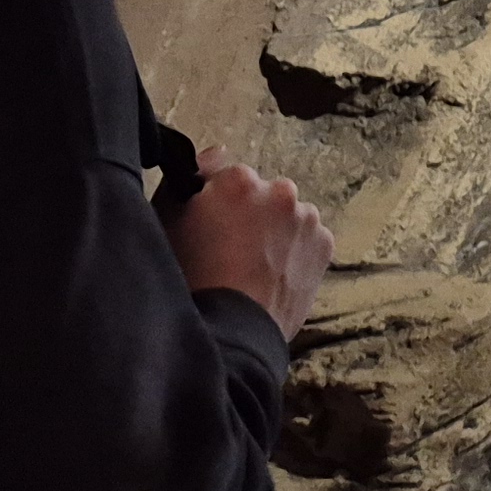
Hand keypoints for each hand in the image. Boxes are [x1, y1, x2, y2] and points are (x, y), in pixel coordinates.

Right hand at [168, 155, 333, 339]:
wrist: (232, 332)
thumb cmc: (189, 280)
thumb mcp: (164, 226)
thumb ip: (182, 184)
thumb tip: (211, 158)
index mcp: (237, 179)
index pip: (217, 169)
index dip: (205, 194)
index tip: (200, 217)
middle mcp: (280, 190)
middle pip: (255, 192)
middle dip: (242, 211)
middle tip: (224, 248)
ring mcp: (307, 217)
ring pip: (284, 214)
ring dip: (271, 229)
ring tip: (249, 266)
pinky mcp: (325, 244)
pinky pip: (305, 238)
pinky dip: (293, 250)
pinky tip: (271, 274)